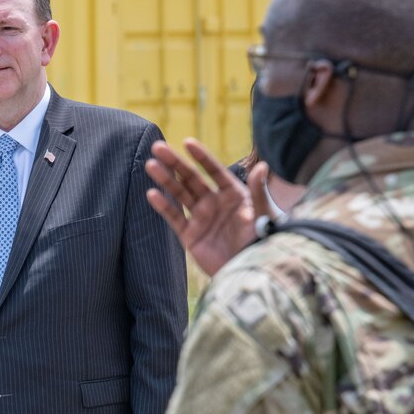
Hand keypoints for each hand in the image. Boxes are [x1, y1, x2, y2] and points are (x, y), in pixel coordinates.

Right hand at [145, 139, 271, 275]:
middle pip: (191, 179)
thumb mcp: (263, 215)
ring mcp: (201, 218)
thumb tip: (262, 165)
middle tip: (157, 147)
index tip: (187, 142)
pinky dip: (163, 206)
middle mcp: (215, 202)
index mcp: (233, 194)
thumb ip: (258, 191)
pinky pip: (174, 217)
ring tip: (150, 165)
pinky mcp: (190, 235)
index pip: (214, 171)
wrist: (251, 271)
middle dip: (175, 163)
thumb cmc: (263, 241)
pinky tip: (152, 194)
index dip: (201, 157)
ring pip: (179, 194)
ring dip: (165, 180)